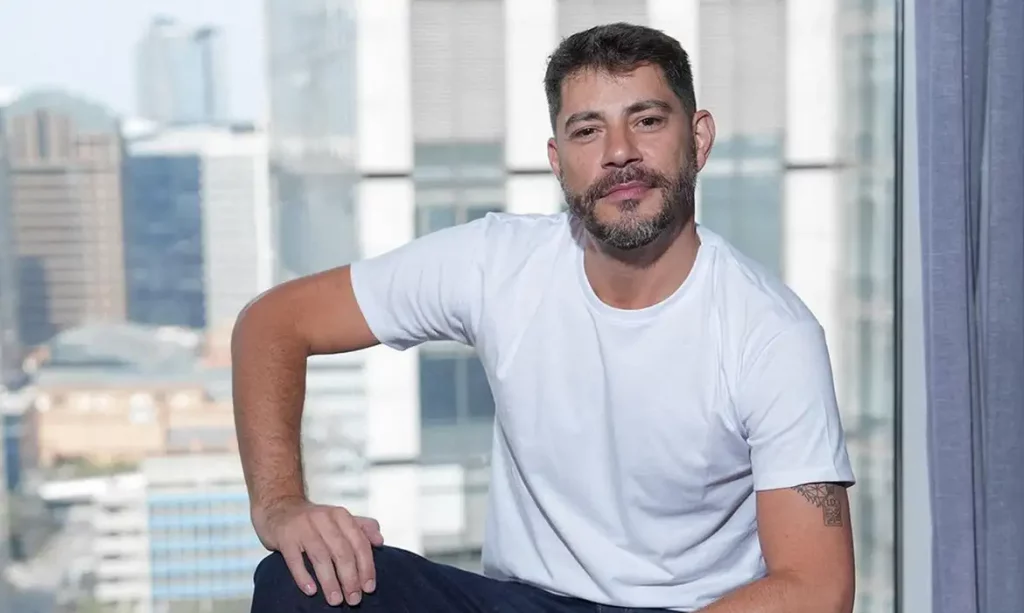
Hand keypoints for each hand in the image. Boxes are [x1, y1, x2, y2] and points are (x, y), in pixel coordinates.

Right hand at [253, 497, 384, 605]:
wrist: (279, 506)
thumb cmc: (313, 519)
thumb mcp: (339, 518)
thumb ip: (362, 527)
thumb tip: (380, 541)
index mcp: (341, 516)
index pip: (359, 543)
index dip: (366, 567)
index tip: (369, 588)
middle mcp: (324, 519)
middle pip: (342, 552)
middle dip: (350, 579)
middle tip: (354, 599)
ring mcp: (303, 527)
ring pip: (321, 557)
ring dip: (330, 582)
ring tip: (336, 600)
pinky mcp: (285, 536)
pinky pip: (295, 559)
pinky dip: (303, 576)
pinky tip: (311, 591)